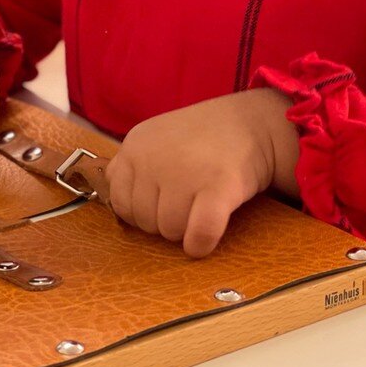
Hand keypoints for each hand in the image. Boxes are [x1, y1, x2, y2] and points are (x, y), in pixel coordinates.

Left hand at [105, 89, 297, 257]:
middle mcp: (153, 157)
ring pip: (170, 231)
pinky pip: (200, 233)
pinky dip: (201, 244)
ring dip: (186, 231)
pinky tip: (204, 241)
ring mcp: (185, 171)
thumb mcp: (156, 138)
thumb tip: (111, 195)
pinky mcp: (218, 186)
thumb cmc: (203, 138)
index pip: (120, 201)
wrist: (254, 122)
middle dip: (165, 220)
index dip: (141, 211)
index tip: (163, 203)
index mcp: (135, 145)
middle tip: (188, 201)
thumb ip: (132, 165)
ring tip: (202, 205)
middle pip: (145, 221)